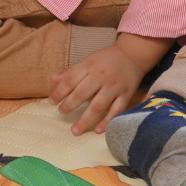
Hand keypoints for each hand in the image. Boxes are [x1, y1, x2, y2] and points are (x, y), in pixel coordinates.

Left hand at [50, 32, 173, 134]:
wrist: (133, 55)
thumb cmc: (108, 58)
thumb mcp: (89, 60)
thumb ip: (72, 71)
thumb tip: (53, 79)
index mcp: (90, 65)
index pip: (71, 80)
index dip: (59, 92)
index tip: (52, 102)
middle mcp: (102, 76)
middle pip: (82, 93)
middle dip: (69, 105)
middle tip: (62, 113)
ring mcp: (114, 87)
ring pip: (98, 105)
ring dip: (85, 119)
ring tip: (75, 130)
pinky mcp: (126, 95)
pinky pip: (116, 111)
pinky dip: (107, 121)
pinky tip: (97, 130)